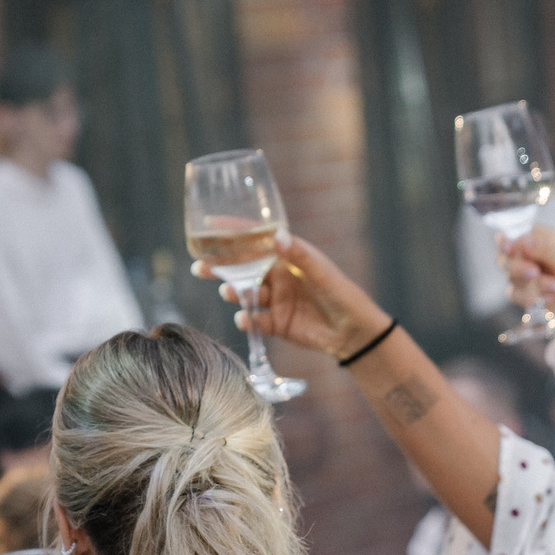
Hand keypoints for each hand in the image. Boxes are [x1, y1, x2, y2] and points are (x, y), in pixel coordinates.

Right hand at [203, 231, 386, 359]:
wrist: (354, 332)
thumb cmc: (342, 293)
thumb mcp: (322, 272)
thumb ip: (300, 255)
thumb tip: (277, 236)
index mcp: (287, 257)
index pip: (257, 240)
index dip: (235, 231)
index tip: (211, 223)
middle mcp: (277, 276)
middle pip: (243, 268)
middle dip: (221, 266)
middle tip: (200, 266)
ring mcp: (275, 300)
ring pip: (245, 294)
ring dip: (233, 292)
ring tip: (227, 291)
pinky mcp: (276, 324)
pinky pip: (255, 321)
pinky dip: (247, 320)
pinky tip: (243, 318)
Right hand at [501, 225, 554, 353]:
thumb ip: (545, 250)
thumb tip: (523, 241)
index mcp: (538, 237)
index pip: (512, 235)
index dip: (505, 242)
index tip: (509, 248)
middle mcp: (528, 253)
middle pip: (505, 258)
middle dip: (519, 269)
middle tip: (535, 273)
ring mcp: (525, 274)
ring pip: (511, 278)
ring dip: (534, 286)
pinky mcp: (525, 292)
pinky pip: (515, 295)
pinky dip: (531, 298)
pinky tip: (551, 298)